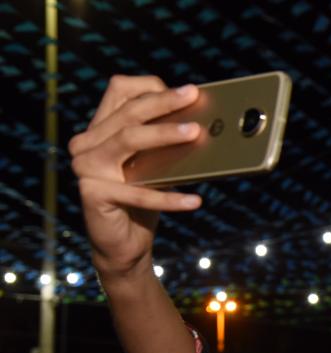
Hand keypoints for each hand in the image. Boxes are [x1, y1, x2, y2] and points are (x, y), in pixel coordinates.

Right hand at [68, 75, 202, 279]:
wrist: (123, 245)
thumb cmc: (144, 201)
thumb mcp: (157, 166)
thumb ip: (167, 143)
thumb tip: (205, 123)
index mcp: (100, 129)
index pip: (120, 91)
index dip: (152, 89)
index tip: (187, 91)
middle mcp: (87, 143)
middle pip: (128, 113)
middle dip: (164, 103)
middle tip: (194, 97)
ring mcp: (86, 167)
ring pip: (128, 139)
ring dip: (164, 134)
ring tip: (196, 133)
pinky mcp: (92, 193)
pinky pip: (138, 192)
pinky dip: (169, 198)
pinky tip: (195, 201)